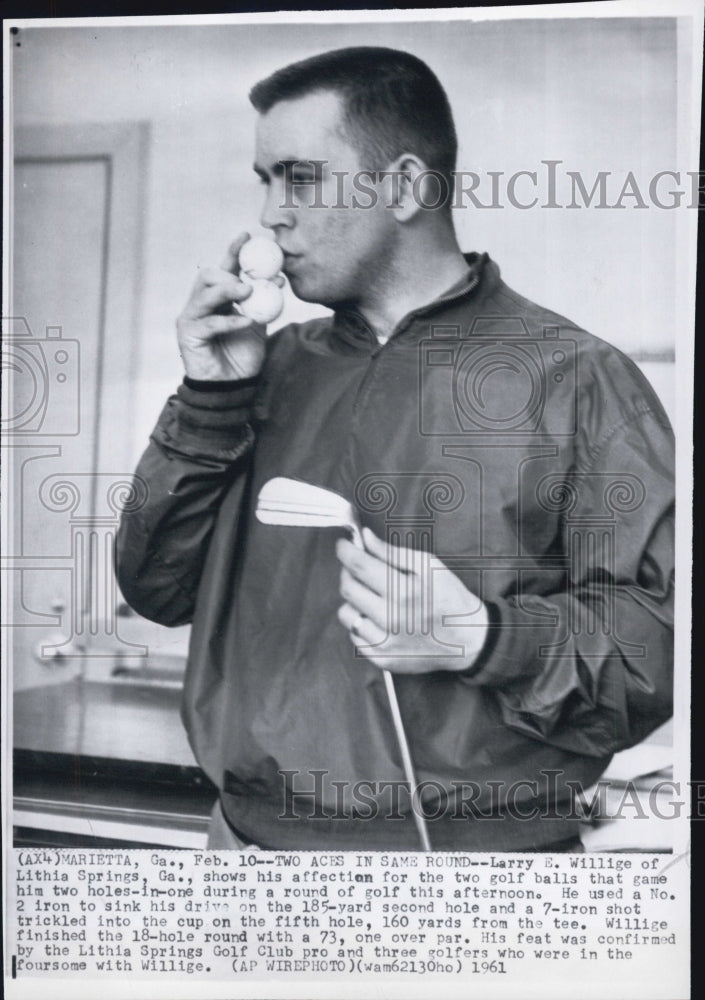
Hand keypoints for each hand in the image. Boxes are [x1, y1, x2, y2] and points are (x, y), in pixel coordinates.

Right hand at [176, 232, 282, 380]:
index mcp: (218, 298)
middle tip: (250, 279)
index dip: (234, 251)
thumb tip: (279, 277)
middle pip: (208, 276)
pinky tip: (248, 320)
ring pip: (204, 294)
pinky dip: (230, 320)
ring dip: (227, 290)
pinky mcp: (188, 334)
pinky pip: (210, 322)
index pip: (224, 269)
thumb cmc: (243, 356)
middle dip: (229, 273)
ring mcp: (192, 318)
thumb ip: (264, 302)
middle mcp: (201, 304)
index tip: (248, 236)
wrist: (233, 386)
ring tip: (247, 292)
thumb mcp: (258, 324)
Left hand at [336, 527, 488, 674]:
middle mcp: (390, 618)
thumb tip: (365, 537)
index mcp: (403, 590)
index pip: (358, 566)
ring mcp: (384, 642)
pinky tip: (378, 618)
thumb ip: (392, 552)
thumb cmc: (449, 598)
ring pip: (346, 613)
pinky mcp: (382, 659)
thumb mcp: (428, 566)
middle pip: (348, 588)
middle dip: (348, 572)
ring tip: (372, 596)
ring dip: (354, 600)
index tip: (343, 545)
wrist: (468, 639)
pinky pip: (354, 636)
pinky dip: (361, 624)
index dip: (345, 551)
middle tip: (360, 568)